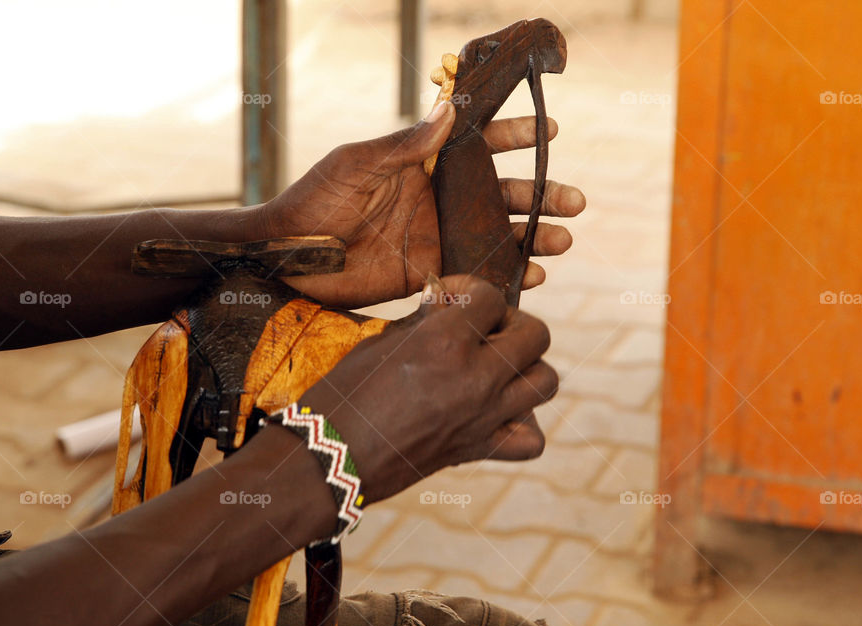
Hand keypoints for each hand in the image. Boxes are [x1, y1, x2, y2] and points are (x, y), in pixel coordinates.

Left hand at [261, 102, 586, 307]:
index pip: (477, 143)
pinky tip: (532, 277)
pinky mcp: (430, 273)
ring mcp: (437, 236)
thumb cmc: (314, 200)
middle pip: (501, 193)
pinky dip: (506, 274)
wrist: (287, 258)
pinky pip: (477, 273)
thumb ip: (406, 145)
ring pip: (498, 234)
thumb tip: (450, 113)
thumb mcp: (357, 164)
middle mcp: (438, 197)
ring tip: (562, 241)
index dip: (514, 136)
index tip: (548, 132)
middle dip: (540, 194)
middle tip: (573, 201)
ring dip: (533, 236)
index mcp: (423, 163)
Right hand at [298, 275, 557, 501]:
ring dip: (527, 367)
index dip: (472, 289)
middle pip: (537, 335)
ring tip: (496, 368)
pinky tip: (499, 413)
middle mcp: (475, 377)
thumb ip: (425, 320)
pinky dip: (524, 425)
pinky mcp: (479, 449)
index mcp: (445, 342)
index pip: (491, 296)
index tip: (451, 298)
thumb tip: (448, 300)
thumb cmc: (346, 392)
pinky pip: (532, 439)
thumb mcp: (382, 341)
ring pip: (546, 381)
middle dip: (512, 322)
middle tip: (484, 330)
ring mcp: (483, 416)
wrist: (330, 457)